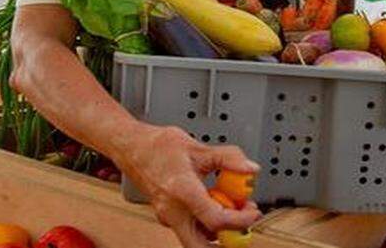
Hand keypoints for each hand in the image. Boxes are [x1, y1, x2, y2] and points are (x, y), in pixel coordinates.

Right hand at [114, 123, 259, 246]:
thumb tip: (250, 169)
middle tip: (242, 224)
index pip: (215, 220)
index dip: (240, 220)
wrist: (132, 148)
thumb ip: (229, 158)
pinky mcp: (167, 217)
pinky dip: (205, 222)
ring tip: (229, 205)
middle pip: (201, 247)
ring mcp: (168, 217)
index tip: (253, 211)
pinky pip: (190, 228)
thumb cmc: (158, 147)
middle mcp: (172, 211)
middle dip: (226, 241)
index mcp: (182, 192)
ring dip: (217, 231)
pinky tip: (212, 201)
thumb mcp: (199, 147)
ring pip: (195, 240)